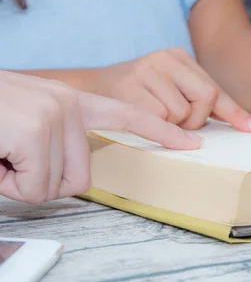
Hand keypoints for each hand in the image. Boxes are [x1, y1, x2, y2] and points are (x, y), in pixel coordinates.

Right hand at [0, 71, 202, 203]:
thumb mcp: (29, 121)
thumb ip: (61, 138)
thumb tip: (73, 172)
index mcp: (72, 102)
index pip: (129, 114)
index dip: (162, 132)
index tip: (192, 143)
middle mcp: (68, 104)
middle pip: (80, 177)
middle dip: (42, 181)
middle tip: (11, 157)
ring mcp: (53, 115)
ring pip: (55, 186)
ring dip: (20, 181)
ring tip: (0, 151)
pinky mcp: (34, 131)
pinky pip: (32, 187)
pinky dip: (6, 184)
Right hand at [85, 48, 250, 131]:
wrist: (90, 88)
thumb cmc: (137, 93)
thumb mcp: (170, 88)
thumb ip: (198, 99)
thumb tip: (241, 122)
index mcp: (178, 56)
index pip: (215, 88)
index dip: (234, 111)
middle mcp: (165, 59)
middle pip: (207, 96)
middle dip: (198, 119)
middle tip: (182, 123)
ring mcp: (147, 71)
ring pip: (182, 113)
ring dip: (172, 125)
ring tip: (153, 114)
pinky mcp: (130, 88)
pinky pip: (160, 119)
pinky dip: (156, 127)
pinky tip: (141, 116)